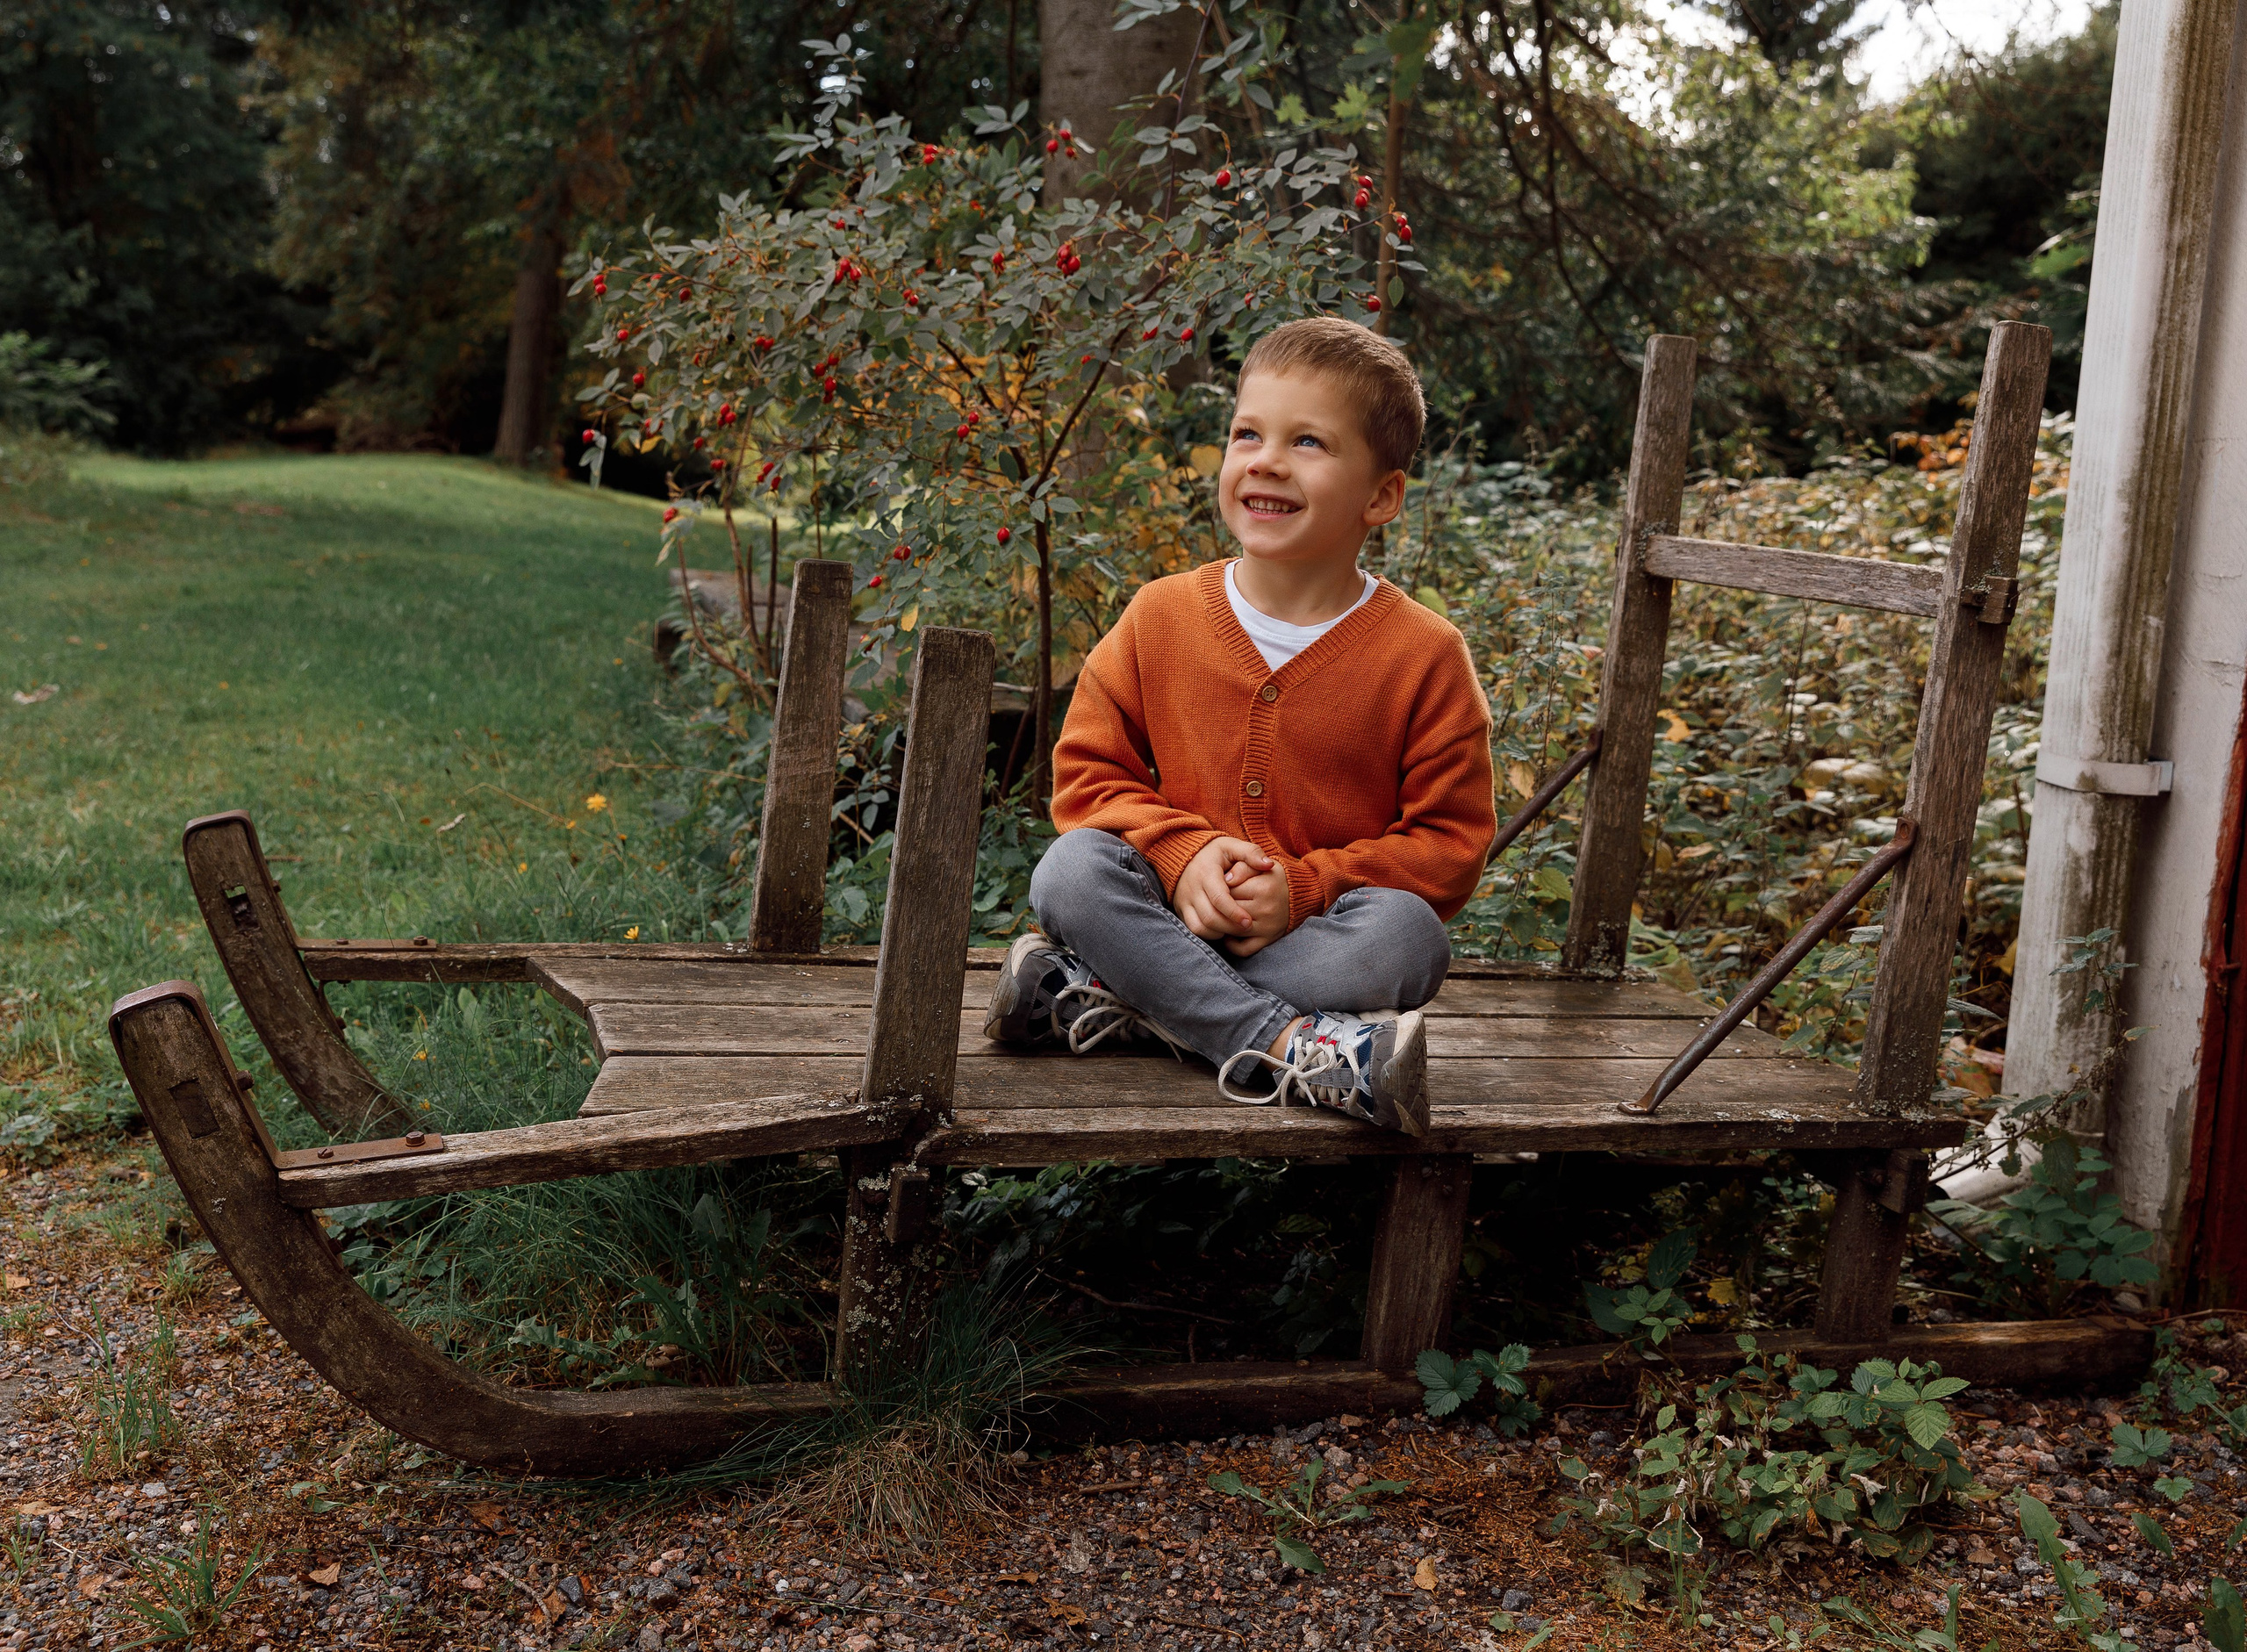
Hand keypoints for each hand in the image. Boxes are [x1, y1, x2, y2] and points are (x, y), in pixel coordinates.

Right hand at [1173, 837, 1287, 955]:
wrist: (1186, 855)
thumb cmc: (1215, 853)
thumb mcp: (1232, 846)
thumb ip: (1251, 853)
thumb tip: (1269, 864)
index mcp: (1206, 873)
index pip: (1219, 898)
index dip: (1234, 912)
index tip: (1249, 921)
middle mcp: (1192, 888)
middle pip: (1210, 917)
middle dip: (1230, 926)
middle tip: (1247, 927)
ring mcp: (1185, 900)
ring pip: (1201, 926)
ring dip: (1220, 932)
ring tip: (1236, 928)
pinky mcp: (1182, 909)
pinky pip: (1194, 929)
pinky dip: (1209, 933)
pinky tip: (1222, 929)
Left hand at [1220, 863, 1289, 957]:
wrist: (1299, 893)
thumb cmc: (1274, 877)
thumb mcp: (1260, 866)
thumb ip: (1242, 868)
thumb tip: (1225, 880)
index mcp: (1264, 888)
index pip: (1228, 891)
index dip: (1221, 888)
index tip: (1222, 886)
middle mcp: (1266, 910)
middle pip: (1229, 911)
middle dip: (1221, 906)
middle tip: (1221, 900)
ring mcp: (1267, 927)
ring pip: (1232, 930)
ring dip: (1223, 924)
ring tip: (1222, 914)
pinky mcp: (1268, 939)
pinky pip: (1243, 949)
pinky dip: (1232, 945)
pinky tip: (1229, 933)